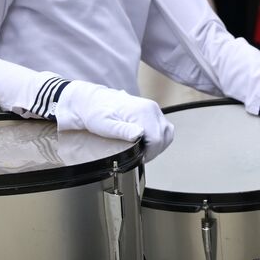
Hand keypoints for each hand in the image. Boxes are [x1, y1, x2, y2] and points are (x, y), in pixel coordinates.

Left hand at [54, 81, 174, 159]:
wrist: (92, 102)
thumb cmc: (95, 113)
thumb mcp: (104, 125)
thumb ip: (122, 130)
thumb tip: (139, 134)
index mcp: (142, 111)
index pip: (157, 138)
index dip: (149, 152)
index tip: (138, 157)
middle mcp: (151, 108)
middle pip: (164, 136)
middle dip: (154, 150)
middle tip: (140, 156)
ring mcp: (153, 109)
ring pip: (167, 132)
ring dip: (158, 145)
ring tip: (144, 150)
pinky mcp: (152, 112)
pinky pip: (163, 128)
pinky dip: (159, 138)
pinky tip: (146, 143)